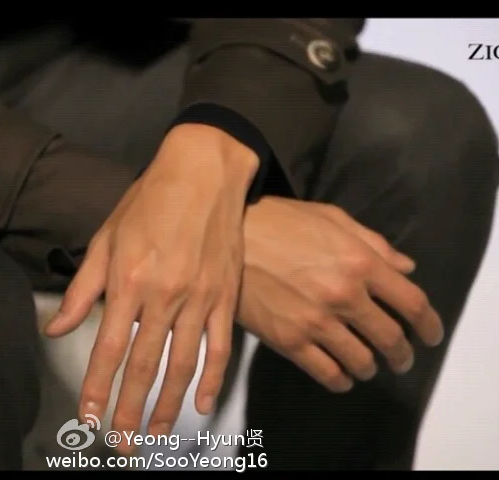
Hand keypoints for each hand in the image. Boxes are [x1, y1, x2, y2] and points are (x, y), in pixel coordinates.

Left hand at [43, 124, 258, 452]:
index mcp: (128, 281)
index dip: (97, 389)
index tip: (90, 419)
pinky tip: (203, 403)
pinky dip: (211, 379)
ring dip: (167, 405)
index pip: (106, 349)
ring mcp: (198, 298)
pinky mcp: (224, 296)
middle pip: (143, 366)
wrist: (203, 172)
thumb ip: (83, 289)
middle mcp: (163, 296)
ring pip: (182, 365)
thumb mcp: (105, 238)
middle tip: (121, 443)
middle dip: (128, 410)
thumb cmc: (149, 201)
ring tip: (155, 433)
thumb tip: (56, 328)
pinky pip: (219, 346)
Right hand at [238, 197, 443, 391]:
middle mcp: (344, 295)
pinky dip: (340, 381)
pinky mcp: (288, 340)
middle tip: (401, 360)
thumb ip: (373, 243)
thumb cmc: (279, 222)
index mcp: (360, 262)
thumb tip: (407, 268)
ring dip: (370, 368)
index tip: (431, 337)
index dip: (430, 325)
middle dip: (402, 355)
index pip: (412, 303)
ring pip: (360, 361)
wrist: (227, 237)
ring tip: (367, 366)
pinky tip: (341, 377)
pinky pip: (326, 373)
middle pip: (391, 339)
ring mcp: (316, 321)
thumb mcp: (331, 218)